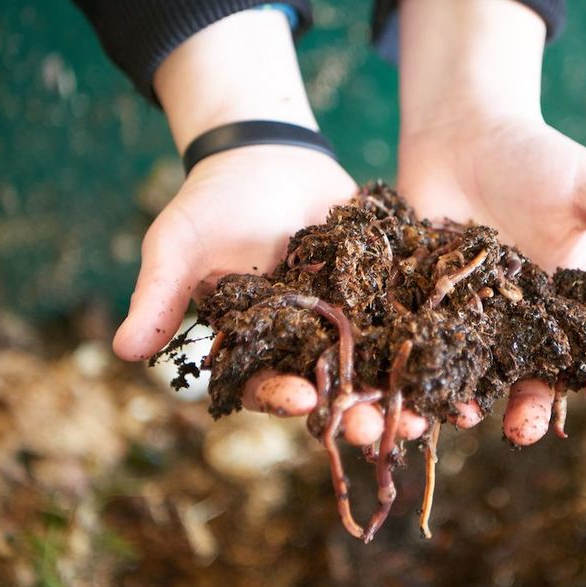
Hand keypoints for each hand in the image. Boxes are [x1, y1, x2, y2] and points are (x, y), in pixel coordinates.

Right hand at [112, 9, 391, 443]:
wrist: (267, 154)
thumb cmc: (212, 199)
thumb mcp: (179, 243)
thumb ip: (159, 295)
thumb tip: (123, 351)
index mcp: (256, 346)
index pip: (265, 383)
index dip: (280, 396)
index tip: (300, 400)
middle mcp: (305, 344)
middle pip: (332, 391)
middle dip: (356, 414)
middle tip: (382, 432)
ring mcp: (349, 321)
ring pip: (378, 367)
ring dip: (404, 393)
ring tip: (432, 416)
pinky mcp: (385, 294)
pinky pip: (410, 321)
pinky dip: (433, 341)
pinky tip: (462, 360)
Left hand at [395, 0, 585, 444]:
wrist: (462, 133)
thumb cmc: (536, 157)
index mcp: (568, 301)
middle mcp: (522, 321)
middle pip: (532, 379)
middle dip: (532, 409)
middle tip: (525, 430)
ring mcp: (472, 319)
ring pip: (475, 375)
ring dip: (473, 402)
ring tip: (468, 416)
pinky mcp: (426, 309)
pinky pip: (424, 348)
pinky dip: (420, 372)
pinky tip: (416, 388)